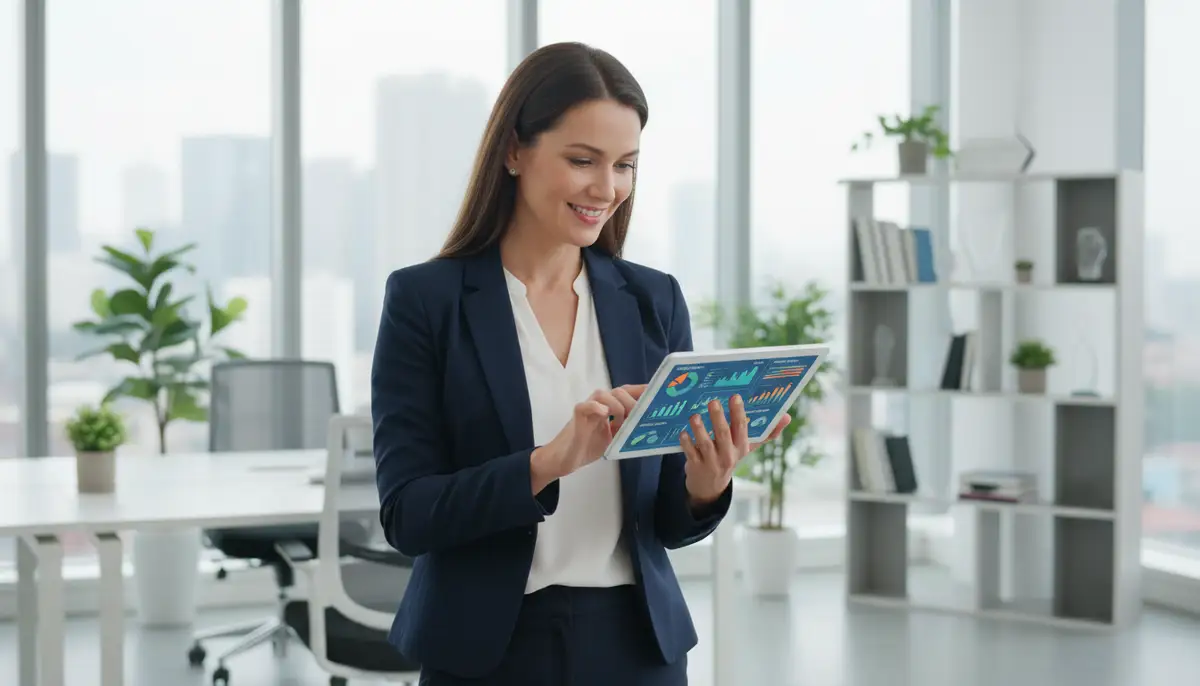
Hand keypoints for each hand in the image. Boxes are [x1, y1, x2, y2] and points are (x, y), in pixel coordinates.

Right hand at [530, 384, 646, 492]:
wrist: (565, 459)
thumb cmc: (588, 446)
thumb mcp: (614, 438)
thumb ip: (626, 429)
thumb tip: (649, 426)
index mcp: (609, 407)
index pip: (627, 393)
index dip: (642, 391)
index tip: (658, 393)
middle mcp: (599, 404)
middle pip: (619, 391)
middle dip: (633, 401)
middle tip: (641, 414)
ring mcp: (587, 409)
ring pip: (603, 394)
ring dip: (617, 405)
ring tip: (622, 420)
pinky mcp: (577, 417)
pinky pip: (585, 406)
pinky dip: (596, 407)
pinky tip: (604, 414)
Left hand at [679, 394, 791, 505]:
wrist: (710, 485)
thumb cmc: (729, 457)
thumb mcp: (748, 447)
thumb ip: (767, 432)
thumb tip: (787, 416)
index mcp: (741, 447)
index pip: (742, 428)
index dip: (739, 413)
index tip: (735, 397)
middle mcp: (728, 455)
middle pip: (723, 435)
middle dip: (718, 418)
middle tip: (713, 402)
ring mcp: (711, 462)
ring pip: (705, 444)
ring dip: (700, 430)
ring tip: (695, 416)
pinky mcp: (696, 466)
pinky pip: (691, 453)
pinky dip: (686, 443)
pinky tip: (683, 432)